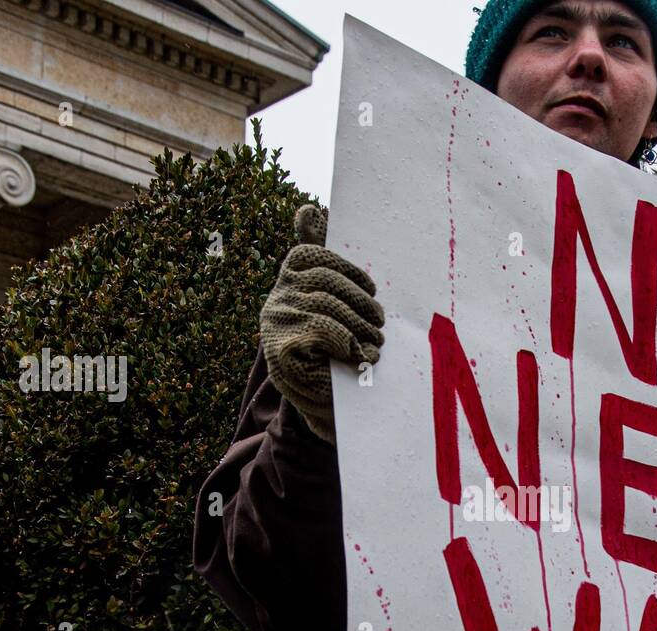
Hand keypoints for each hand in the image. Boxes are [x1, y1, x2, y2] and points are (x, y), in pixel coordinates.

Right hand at [260, 203, 385, 444]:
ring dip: (359, 328)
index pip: (317, 257)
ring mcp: (275, 322)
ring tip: (376, 344)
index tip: (372, 289)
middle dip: (360, 304)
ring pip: (327, 308)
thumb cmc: (330, 341)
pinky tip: (358, 356)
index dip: (350, 272)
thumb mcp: (330, 298)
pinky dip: (347, 343)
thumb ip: (324, 259)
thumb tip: (308, 208)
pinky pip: (321, 332)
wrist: (319, 396)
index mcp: (287, 277)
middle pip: (326, 283)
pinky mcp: (279, 350)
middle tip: (380, 325)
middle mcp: (276, 295)